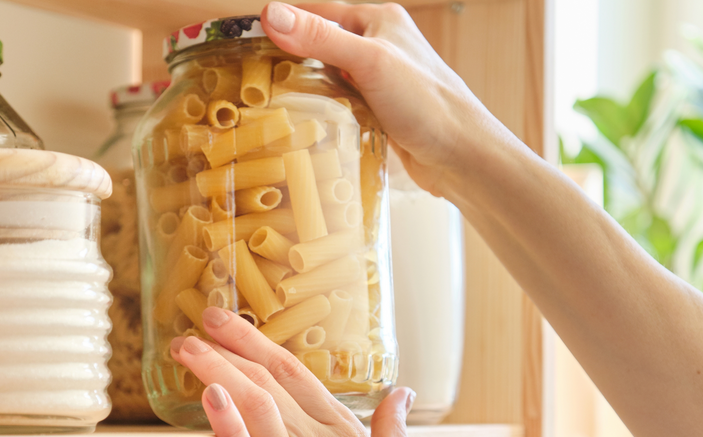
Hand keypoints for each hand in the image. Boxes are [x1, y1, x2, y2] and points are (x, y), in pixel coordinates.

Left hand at [171, 307, 417, 436]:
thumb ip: (394, 429)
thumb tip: (404, 394)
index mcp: (344, 433)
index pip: (293, 373)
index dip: (255, 342)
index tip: (227, 322)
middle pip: (267, 382)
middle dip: (227, 348)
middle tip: (197, 325)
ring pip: (253, 408)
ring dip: (217, 373)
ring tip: (189, 351)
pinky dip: (226, 426)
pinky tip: (209, 399)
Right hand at [261, 1, 514, 196]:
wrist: (463, 157)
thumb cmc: (428, 104)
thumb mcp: (369, 63)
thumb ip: (320, 38)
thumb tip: (272, 15)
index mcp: (377, 20)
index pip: (314, 11)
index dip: (278, 23)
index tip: (239, 39)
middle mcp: (377, 45)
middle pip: (317, 44)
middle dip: (285, 58)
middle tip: (246, 77)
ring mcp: (378, 79)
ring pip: (326, 76)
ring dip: (301, 87)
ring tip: (266, 101)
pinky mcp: (377, 110)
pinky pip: (337, 103)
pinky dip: (319, 110)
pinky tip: (302, 123)